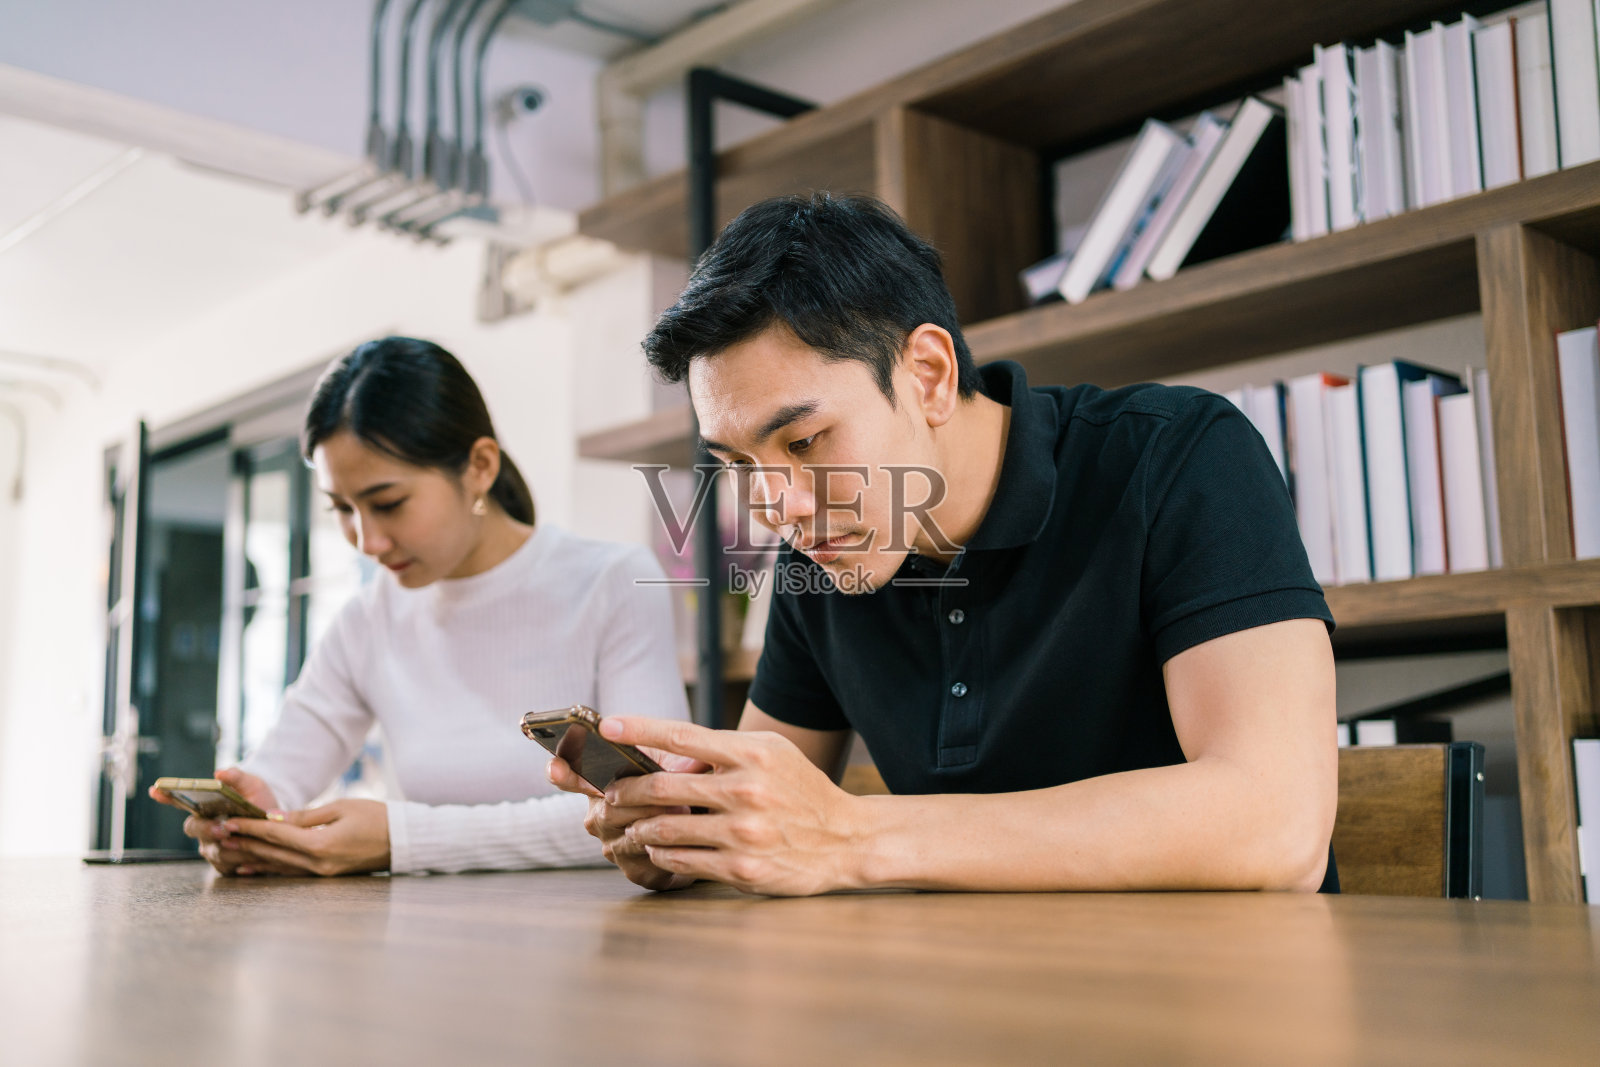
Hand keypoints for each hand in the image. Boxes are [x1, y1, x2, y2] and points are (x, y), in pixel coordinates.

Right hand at [148, 768, 284, 876]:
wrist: (278, 827)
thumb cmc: (260, 804)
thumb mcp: (253, 786)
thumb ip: (237, 778)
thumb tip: (219, 773)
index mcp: (205, 807)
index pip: (180, 801)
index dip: (167, 796)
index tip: (156, 789)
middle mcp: (203, 828)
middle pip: (193, 828)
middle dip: (206, 828)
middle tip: (223, 828)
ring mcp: (211, 848)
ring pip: (212, 850)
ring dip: (232, 846)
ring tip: (248, 841)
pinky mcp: (223, 865)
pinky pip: (226, 865)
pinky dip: (242, 859)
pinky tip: (253, 855)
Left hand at [220, 799, 390, 876]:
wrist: (404, 841)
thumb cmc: (377, 818)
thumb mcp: (341, 807)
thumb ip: (305, 816)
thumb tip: (273, 819)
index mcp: (321, 845)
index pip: (276, 835)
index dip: (250, 827)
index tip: (228, 820)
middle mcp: (317, 864)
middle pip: (272, 853)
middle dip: (244, 843)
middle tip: (218, 834)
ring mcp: (321, 874)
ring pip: (278, 865)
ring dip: (252, 857)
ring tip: (228, 850)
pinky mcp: (326, 876)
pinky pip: (291, 873)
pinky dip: (269, 869)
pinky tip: (251, 868)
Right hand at [547, 741, 706, 891]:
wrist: (707, 822)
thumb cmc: (683, 784)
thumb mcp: (673, 757)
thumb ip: (668, 750)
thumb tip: (682, 752)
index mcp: (600, 783)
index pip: (569, 777)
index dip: (560, 772)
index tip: (557, 767)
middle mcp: (599, 817)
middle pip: (608, 810)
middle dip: (642, 801)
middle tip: (672, 794)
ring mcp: (613, 846)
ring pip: (628, 836)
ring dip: (658, 822)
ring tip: (685, 811)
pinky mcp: (635, 871)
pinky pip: (646, 862)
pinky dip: (667, 847)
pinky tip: (683, 839)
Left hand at [595, 717, 866, 896]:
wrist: (845, 840)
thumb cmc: (800, 790)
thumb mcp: (771, 754)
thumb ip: (723, 750)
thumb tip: (667, 752)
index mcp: (751, 754)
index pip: (682, 735)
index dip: (639, 729)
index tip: (607, 726)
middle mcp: (746, 791)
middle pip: (663, 787)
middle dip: (626, 791)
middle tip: (609, 794)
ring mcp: (743, 833)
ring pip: (666, 828)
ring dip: (639, 828)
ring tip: (631, 827)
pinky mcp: (742, 870)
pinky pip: (682, 861)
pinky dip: (661, 854)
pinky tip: (658, 849)